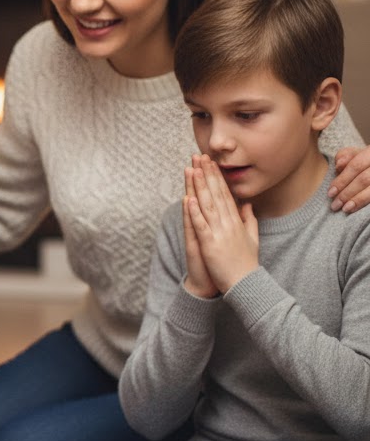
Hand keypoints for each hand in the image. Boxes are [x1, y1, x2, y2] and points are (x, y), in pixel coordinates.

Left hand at [185, 155, 258, 293]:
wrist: (246, 284)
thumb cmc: (246, 263)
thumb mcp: (252, 238)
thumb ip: (249, 220)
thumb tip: (247, 204)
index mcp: (236, 221)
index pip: (225, 194)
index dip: (217, 177)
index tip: (210, 163)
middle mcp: (228, 223)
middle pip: (216, 194)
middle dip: (207, 174)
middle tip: (200, 157)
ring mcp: (219, 233)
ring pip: (207, 205)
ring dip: (199, 186)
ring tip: (193, 169)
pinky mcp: (210, 244)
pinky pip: (201, 225)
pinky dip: (194, 212)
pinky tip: (188, 198)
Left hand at [329, 145, 369, 212]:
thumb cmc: (366, 160)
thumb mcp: (357, 154)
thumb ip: (346, 156)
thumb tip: (338, 165)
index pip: (356, 166)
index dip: (342, 180)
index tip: (330, 193)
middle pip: (364, 179)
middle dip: (347, 193)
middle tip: (335, 205)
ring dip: (357, 200)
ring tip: (345, 209)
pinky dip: (365, 202)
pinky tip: (356, 208)